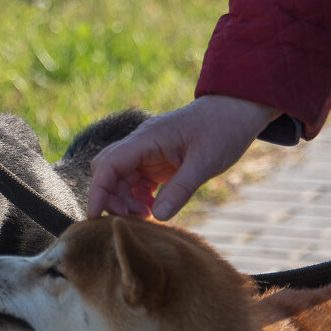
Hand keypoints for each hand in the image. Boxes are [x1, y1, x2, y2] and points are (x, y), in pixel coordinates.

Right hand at [87, 96, 280, 219]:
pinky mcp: (156, 161)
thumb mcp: (205, 162)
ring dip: (126, 201)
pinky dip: (138, 198)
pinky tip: (153, 210)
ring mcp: (147, 152)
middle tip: (134, 220)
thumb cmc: (223, 129)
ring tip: (147, 217)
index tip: (94, 217)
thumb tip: (157, 217)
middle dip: (111, 198)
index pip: (108, 165)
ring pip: (120, 179)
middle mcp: (140, 144)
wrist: (237, 109)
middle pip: (107, 172)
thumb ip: (181, 189)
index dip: (98, 192)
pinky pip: (136, 182)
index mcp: (146, 139)